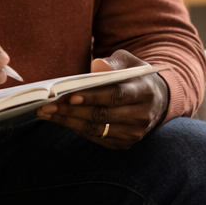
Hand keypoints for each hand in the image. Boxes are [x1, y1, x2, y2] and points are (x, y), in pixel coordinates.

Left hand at [36, 49, 169, 148]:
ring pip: (97, 130)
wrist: (158, 99)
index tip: (69, 96)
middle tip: (47, 106)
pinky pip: (98, 139)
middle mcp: (142, 115)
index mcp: (144, 91)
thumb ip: (114, 62)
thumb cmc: (136, 76)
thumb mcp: (130, 62)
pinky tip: (62, 120)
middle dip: (72, 111)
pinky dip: (78, 130)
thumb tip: (97, 66)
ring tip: (47, 113)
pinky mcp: (126, 143)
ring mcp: (135, 132)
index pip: (116, 96)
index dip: (93, 97)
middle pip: (102, 115)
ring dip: (69, 122)